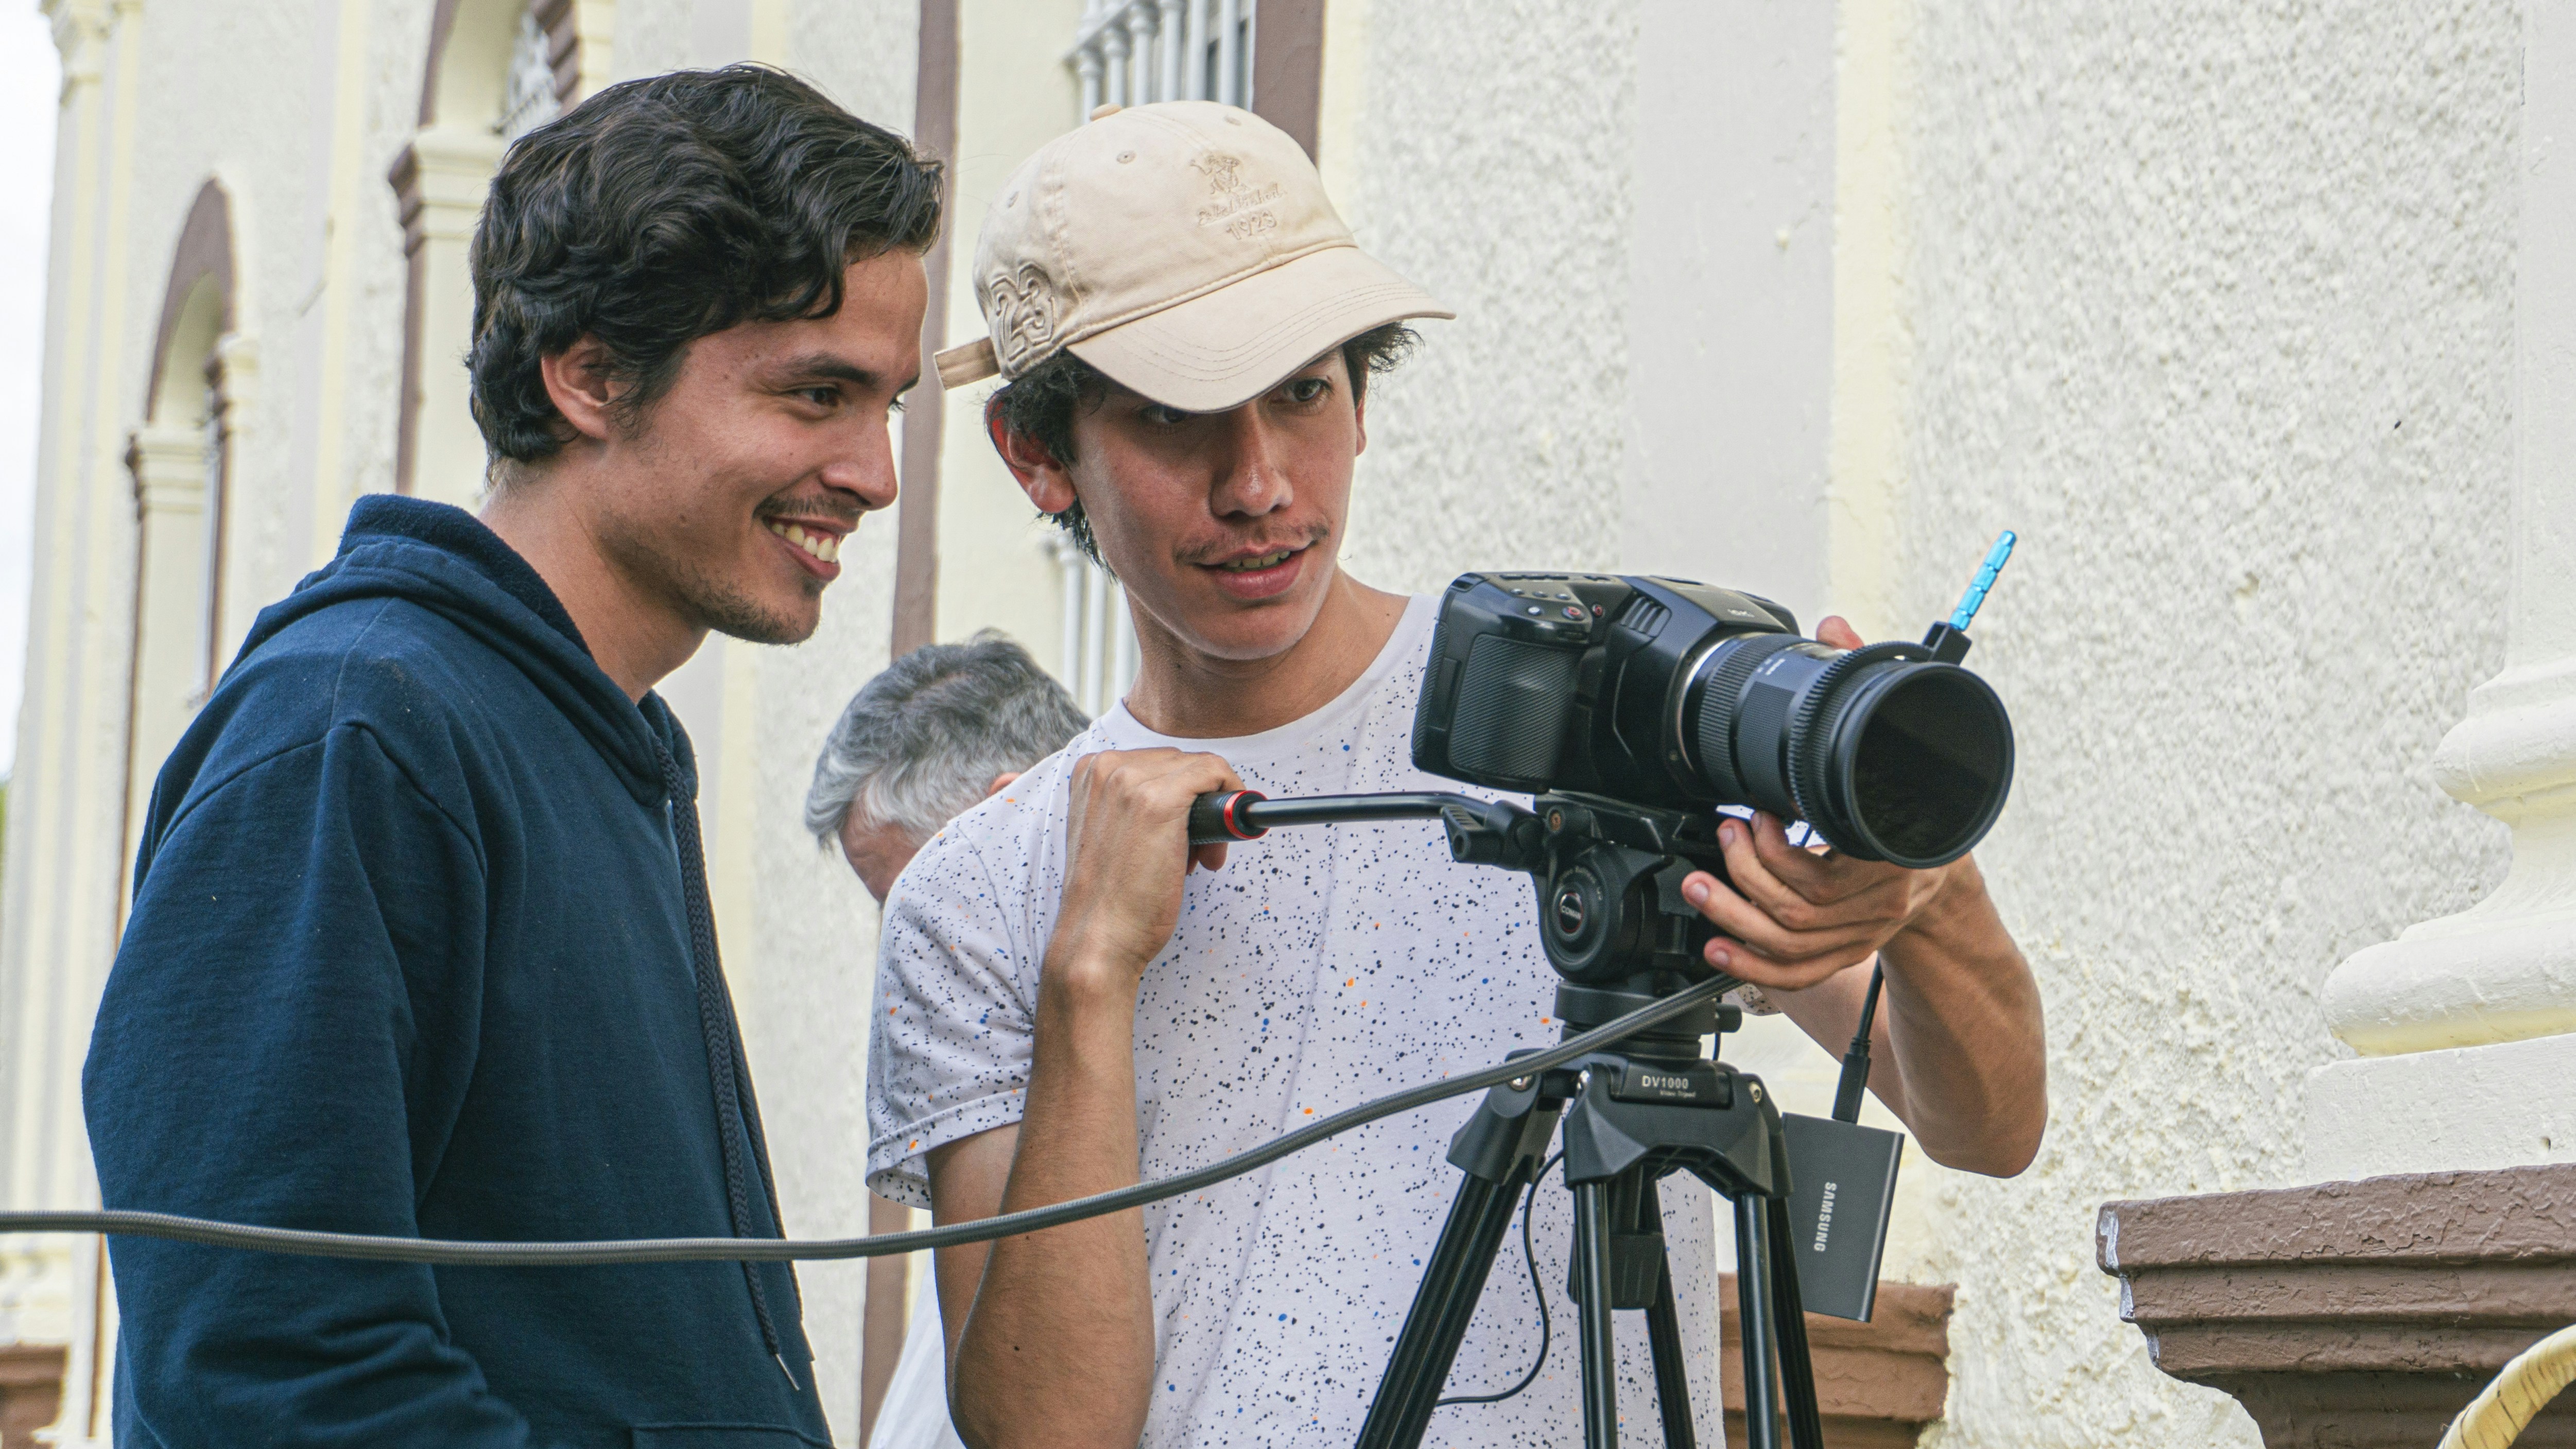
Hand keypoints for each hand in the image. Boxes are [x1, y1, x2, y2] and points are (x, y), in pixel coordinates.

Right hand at [1050, 749, 1242, 987]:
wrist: (1096, 940)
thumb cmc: (1107, 900)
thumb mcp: (1111, 834)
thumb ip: (1134, 807)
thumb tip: (1191, 799)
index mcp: (1089, 772)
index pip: (1157, 762)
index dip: (1181, 798)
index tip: (1187, 833)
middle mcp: (1106, 768)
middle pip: (1180, 764)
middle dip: (1199, 805)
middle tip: (1200, 853)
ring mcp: (1131, 781)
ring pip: (1202, 769)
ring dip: (1213, 812)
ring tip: (1201, 858)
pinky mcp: (1160, 801)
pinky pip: (1215, 774)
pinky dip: (1231, 798)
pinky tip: (1220, 843)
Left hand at [1679, 615, 1956, 990]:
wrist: (1945, 874)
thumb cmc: (1917, 806)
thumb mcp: (1896, 745)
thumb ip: (1866, 681)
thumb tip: (1834, 625)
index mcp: (1891, 853)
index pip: (1829, 869)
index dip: (1783, 850)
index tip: (1759, 813)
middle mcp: (1879, 901)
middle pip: (1800, 908)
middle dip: (1747, 876)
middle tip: (1721, 839)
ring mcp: (1861, 933)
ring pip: (1792, 944)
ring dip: (1737, 917)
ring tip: (1702, 884)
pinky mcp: (1843, 952)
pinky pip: (1796, 975)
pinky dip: (1753, 969)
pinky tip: (1717, 948)